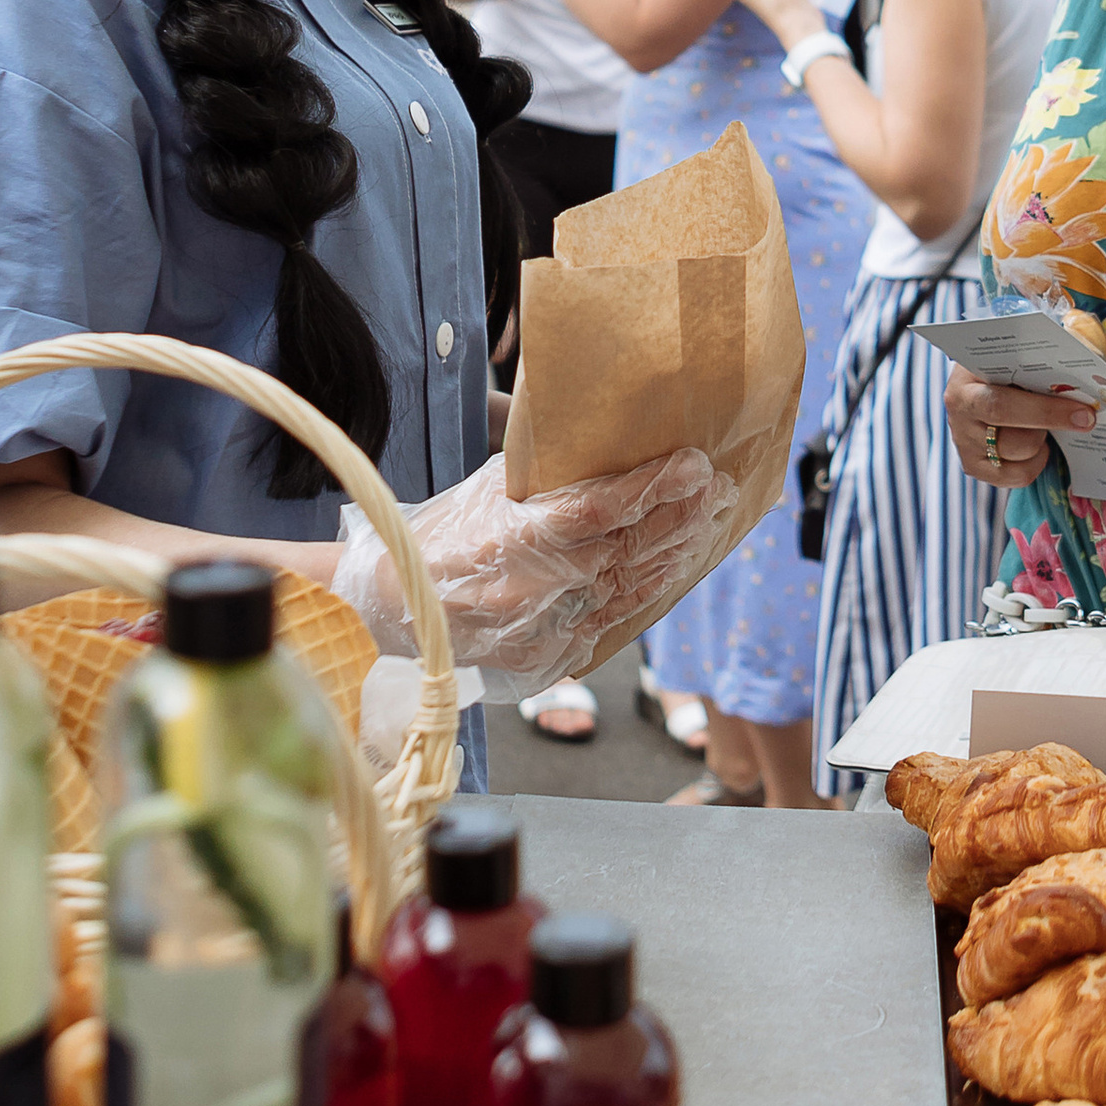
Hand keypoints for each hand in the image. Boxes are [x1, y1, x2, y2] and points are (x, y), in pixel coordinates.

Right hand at [335, 445, 734, 697]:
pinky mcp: (547, 659)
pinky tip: (665, 569)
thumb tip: (606, 445)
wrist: (391, 612)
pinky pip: (610, 623)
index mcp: (514, 537)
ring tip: (702, 524)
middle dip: (681, 517)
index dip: (656, 486)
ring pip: (630, 588)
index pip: (604, 507)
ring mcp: (543, 629)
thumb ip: (546, 479)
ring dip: (673, 555)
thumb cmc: (440, 538)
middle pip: (630, 548)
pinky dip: (641, 593)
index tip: (694, 463)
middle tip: (714, 489)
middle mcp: (534, 588)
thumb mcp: (486, 492)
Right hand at [945, 359, 1101, 492]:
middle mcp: (959, 408)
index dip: (1044, 405)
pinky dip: (1034, 463)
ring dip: (1040, 440)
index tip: (1082, 405)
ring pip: (1015, 449)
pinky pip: (1015, 476)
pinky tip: (1038, 447)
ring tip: (1047, 428)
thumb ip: (1067, 343)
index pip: (1002, 395)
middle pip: (1005, 419)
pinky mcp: (973, 467)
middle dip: (1051, 418)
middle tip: (1087, 419)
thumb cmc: (1009, 368)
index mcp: (967, 374)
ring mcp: (963, 441)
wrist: (981, 388)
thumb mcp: (1027, 351)